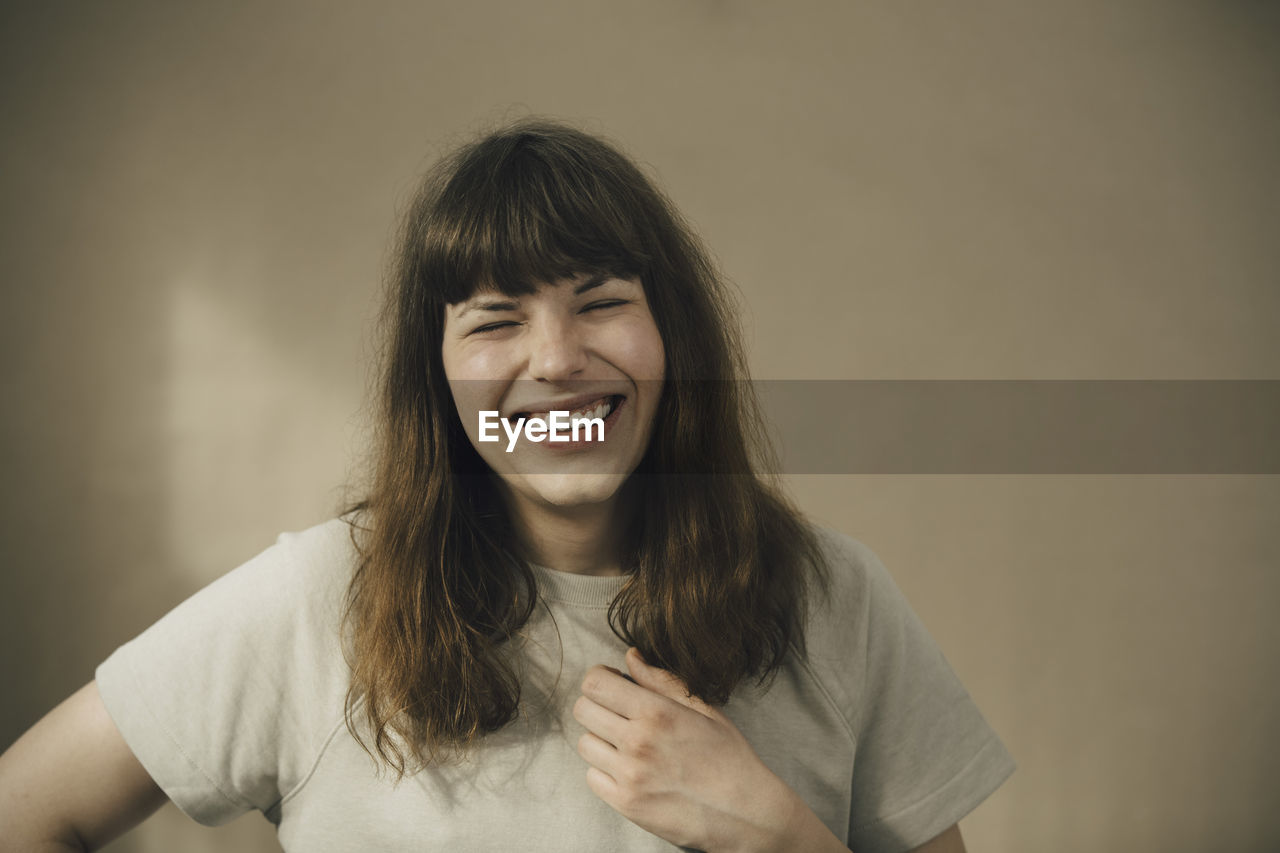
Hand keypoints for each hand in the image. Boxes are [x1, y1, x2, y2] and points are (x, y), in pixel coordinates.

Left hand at [572, 647, 800, 852]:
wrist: (746, 812)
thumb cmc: (729, 757)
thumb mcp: (703, 710)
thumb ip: (662, 681)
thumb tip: (631, 657)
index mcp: (657, 712)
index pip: (595, 683)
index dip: (600, 679)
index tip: (613, 684)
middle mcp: (638, 742)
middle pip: (582, 710)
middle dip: (597, 705)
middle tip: (617, 713)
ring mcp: (629, 776)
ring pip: (584, 744)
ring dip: (601, 740)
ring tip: (627, 744)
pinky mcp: (626, 805)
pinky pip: (592, 777)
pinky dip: (604, 771)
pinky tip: (629, 770)